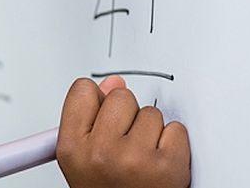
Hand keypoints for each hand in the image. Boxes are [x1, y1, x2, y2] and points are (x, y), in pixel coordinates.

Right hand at [56, 76, 190, 187]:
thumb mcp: (84, 160)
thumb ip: (91, 119)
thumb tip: (113, 84)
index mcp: (72, 149)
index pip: (83, 91)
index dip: (97, 102)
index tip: (102, 115)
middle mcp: (101, 152)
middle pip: (120, 96)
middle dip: (127, 116)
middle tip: (125, 146)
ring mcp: (135, 159)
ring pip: (151, 113)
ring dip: (152, 132)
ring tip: (143, 160)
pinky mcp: (168, 166)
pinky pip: (176, 129)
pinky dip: (174, 144)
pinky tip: (161, 164)